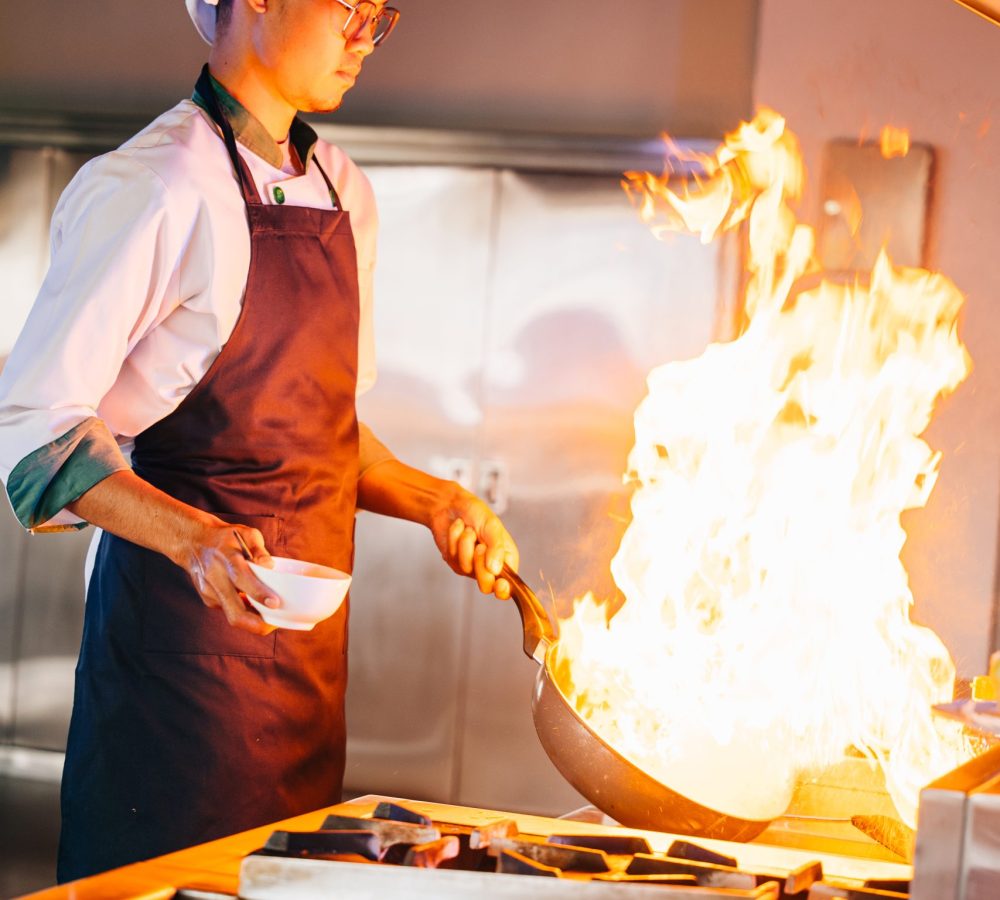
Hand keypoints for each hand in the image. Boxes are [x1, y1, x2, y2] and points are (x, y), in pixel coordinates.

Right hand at [175, 519, 280, 633]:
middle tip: (274, 625)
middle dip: (256, 624)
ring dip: (253, 620)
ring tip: (270, 617)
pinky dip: (245, 611)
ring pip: (233, 615)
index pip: (241, 578)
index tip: (275, 603)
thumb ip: (258, 548)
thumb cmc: (225, 538)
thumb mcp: (245, 533)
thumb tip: (270, 565)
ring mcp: (210, 592)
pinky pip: (230, 610)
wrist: (193, 543)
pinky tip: (255, 604)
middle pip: (234, 611)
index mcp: (226, 559)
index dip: (258, 592)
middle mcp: (215, 578)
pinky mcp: (209, 600)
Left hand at [431, 485, 518, 599]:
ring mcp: (471, 566)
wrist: (451, 504)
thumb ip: (497, 548)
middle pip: (486, 585)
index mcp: (506, 558)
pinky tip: (458, 529)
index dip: (504, 590)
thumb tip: (495, 570)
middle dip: (480, 563)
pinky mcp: (455, 562)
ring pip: (467, 568)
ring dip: (465, 544)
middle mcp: (490, 566)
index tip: (500, 584)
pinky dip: (455, 540)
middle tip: (480, 546)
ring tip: (468, 530)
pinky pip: (454, 558)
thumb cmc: (476, 512)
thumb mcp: (492, 527)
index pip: (508, 585)